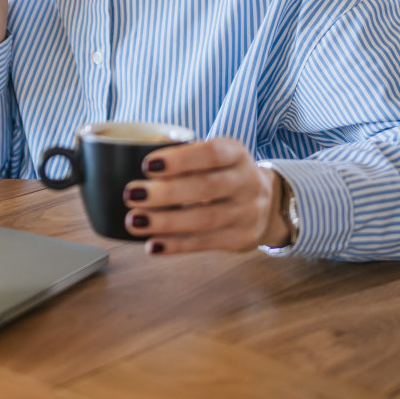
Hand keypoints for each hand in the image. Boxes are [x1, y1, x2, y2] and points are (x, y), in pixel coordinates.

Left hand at [121, 137, 291, 254]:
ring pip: (204, 219)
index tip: (147, 164)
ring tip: (134, 221)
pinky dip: (176, 245)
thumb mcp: (216, 155)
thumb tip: (133, 153)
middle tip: (130, 194)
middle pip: (206, 188)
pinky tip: (152, 245)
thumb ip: (184, 154)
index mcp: (236, 154)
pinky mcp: (240, 239)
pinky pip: (205, 243)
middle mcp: (246, 182)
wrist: (268, 203)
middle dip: (165, 193)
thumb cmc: (224, 173)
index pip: (212, 153)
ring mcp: (246, 213)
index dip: (180, 159)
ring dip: (165, 222)